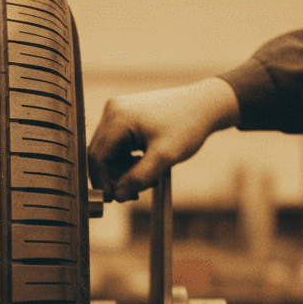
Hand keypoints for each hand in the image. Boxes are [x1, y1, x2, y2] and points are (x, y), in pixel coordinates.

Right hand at [87, 78, 239, 201]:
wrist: (206, 105)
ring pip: (109, 152)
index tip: (113, 199)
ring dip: (122, 170)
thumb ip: (138, 179)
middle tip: (133, 193)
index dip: (102, 181)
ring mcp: (118, 112)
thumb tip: (117, 196)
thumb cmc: (188, 125)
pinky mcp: (126, 116)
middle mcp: (112, 111)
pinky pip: (118, 145)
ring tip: (145, 180)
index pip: (96, 157)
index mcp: (117, 118)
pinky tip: (145, 166)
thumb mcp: (164, 157)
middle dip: (114, 177)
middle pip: (100, 155)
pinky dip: (128, 160)